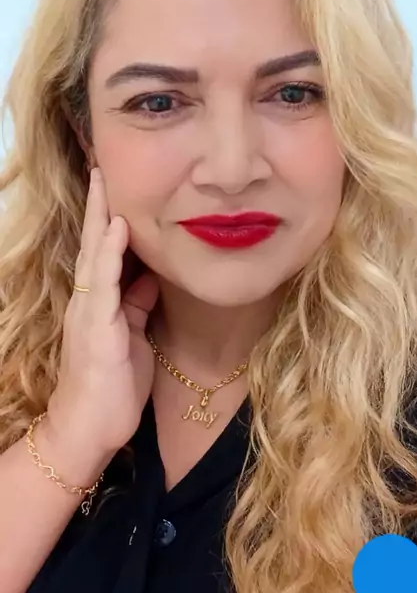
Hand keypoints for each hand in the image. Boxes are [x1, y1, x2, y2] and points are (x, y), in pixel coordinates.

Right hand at [43, 168, 159, 480]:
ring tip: (103, 178)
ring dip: (100, 214)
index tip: (114, 181)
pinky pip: (102, 282)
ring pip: (93, 253)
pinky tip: (117, 227)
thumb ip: (137, 304)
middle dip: (99, 202)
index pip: (103, 249)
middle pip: (92, 241)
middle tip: (101, 163)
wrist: (90, 429)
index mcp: (99, 301)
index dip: (109, 214)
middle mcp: (89, 299)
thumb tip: (151, 275)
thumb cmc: (112, 386)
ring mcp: (90, 311)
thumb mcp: (132, 336)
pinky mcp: (96, 327)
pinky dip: (109, 252)